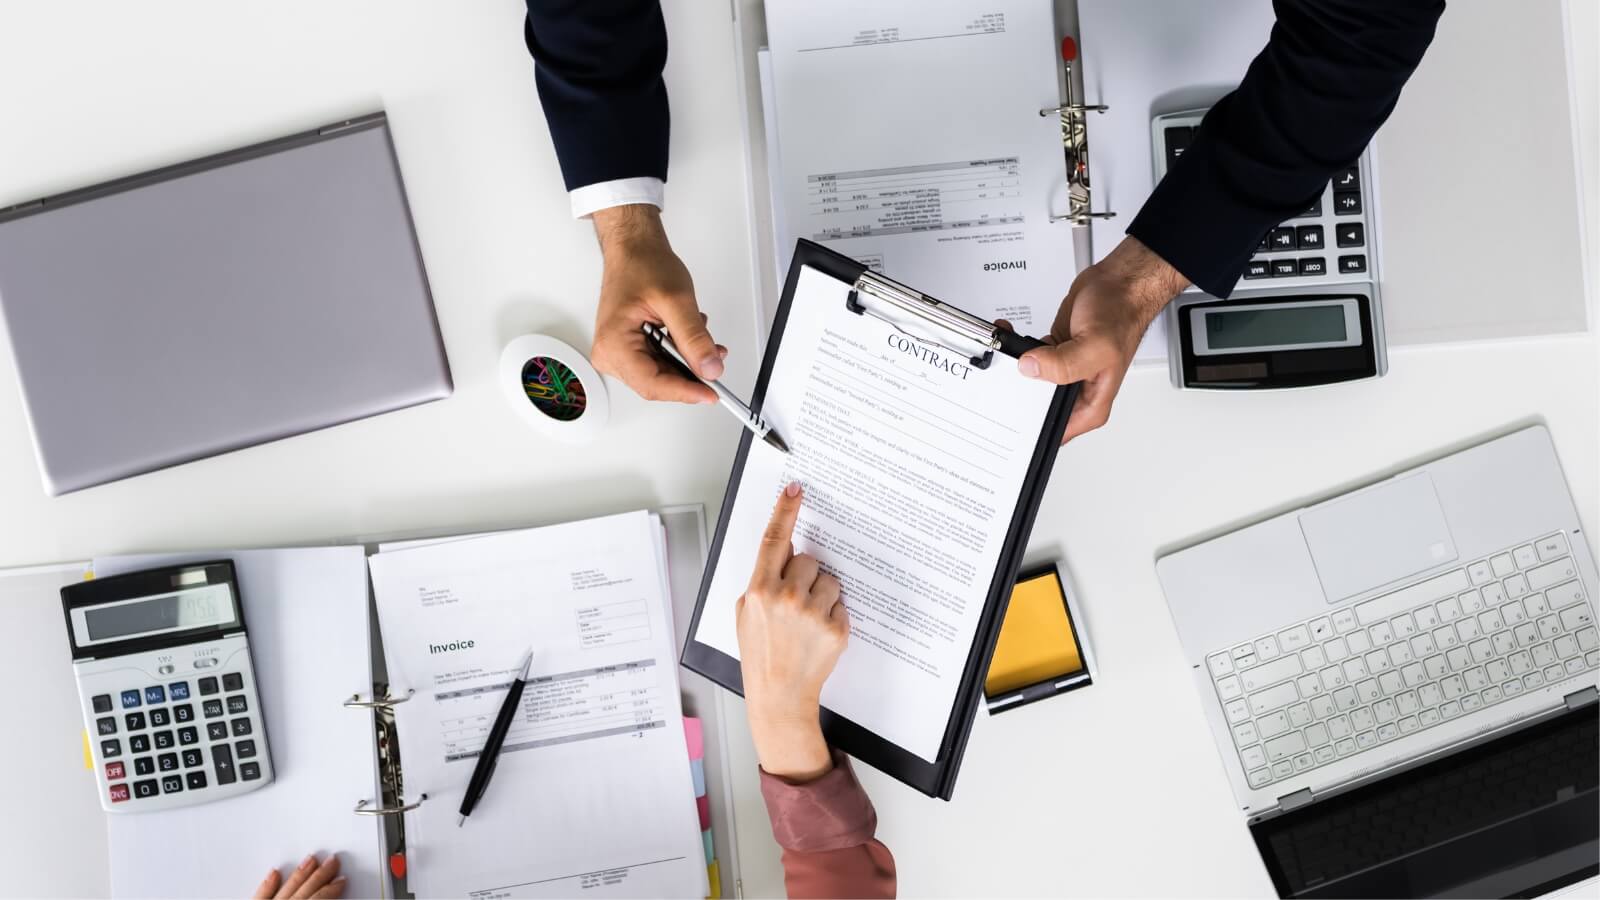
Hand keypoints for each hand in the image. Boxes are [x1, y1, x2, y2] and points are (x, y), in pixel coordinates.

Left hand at [252, 853, 344, 898]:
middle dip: (321, 873)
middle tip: (332, 860)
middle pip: (305, 888)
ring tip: (310, 859)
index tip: (341, 879)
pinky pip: (261, 895)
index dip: (332, 887)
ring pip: (287, 887)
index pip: (320, 897)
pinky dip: (268, 884)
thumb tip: (338, 897)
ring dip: (300, 873)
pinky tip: (274, 873)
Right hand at [590, 204, 727, 403]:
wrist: (633, 249)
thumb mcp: (676, 301)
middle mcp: (610, 353)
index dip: (685, 391)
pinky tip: (687, 335)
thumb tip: (710, 368)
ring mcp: (618, 353)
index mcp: (614, 344)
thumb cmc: (641, 265)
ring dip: (687, 363)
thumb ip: (694, 338)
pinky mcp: (629, 349)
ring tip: (702, 339)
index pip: (652, 384)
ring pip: (661, 375)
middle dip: (689, 375)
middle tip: (715, 362)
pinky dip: (679, 354)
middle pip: (657, 383)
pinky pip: (659, 363)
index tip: (711, 392)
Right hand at [736, 482, 849, 782]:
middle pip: (808, 560)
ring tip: (806, 621)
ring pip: (829, 580)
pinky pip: (840, 603)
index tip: (795, 490)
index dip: (784, 511)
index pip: (773, 539)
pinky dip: (832, 614)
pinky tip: (817, 634)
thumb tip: (781, 554)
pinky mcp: (835, 627)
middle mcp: (787, 597)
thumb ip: (761, 581)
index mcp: (760, 590)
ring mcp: (813, 612)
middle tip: (795, 602)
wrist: (780, 694)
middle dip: (804, 575)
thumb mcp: (746, 613)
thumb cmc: (761, 654)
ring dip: (822, 594)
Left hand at [1017, 236, 1188, 441]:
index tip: (1011, 419)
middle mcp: (1078, 391)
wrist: (1119, 284)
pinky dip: (1015, 349)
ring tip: (1003, 354)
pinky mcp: (1054, 353)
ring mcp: (1064, 371)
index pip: (1057, 432)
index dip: (1032, 432)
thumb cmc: (1122, 314)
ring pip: (1029, 383)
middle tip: (1000, 381)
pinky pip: (1028, 359)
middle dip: (1016, 396)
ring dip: (1013, 370)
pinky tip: (1009, 337)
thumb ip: (1062, 364)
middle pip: (1037, 408)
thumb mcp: (1095, 345)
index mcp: (1092, 404)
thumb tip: (1030, 368)